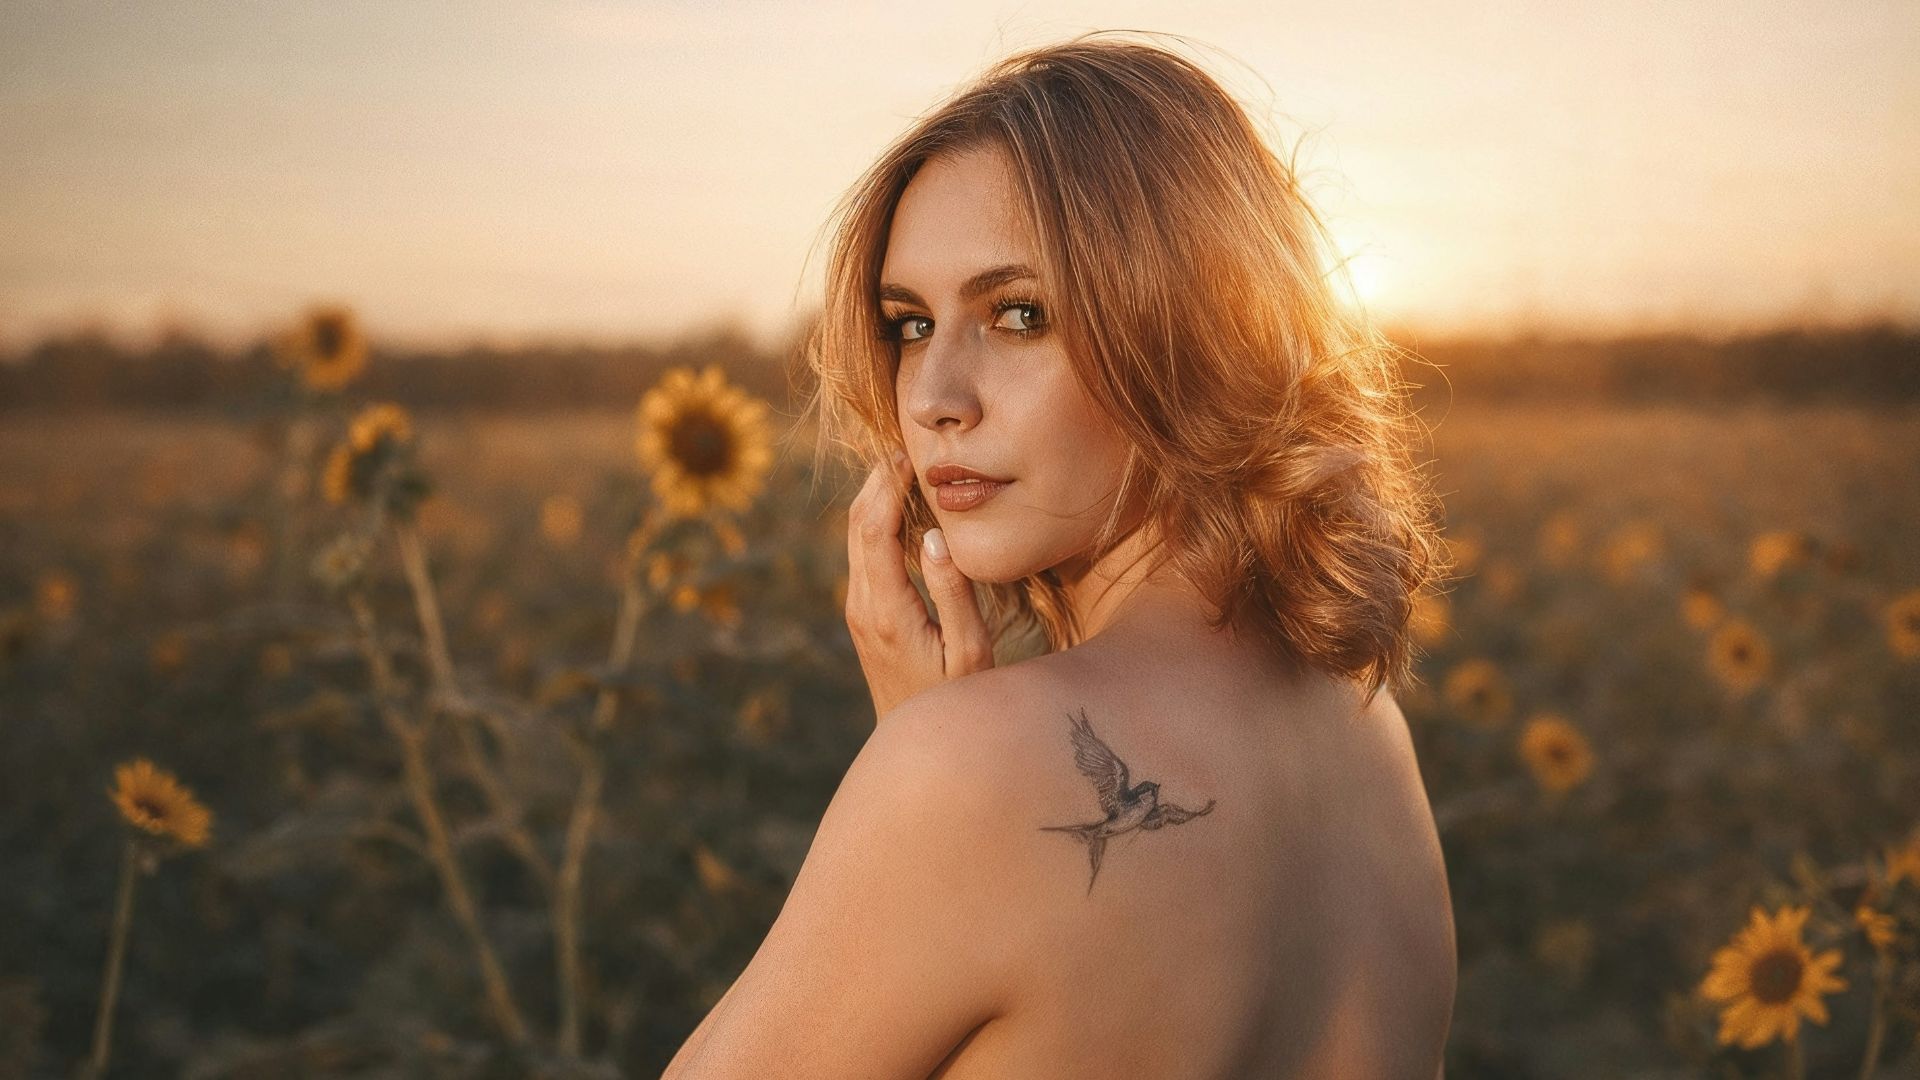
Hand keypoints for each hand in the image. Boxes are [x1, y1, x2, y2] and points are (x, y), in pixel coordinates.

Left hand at [845, 448, 994, 721]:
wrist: (922, 747)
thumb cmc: (959, 700)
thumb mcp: (970, 652)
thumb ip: (953, 592)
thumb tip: (932, 537)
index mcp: (886, 608)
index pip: (875, 526)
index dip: (889, 482)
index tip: (913, 452)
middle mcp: (861, 605)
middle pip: (857, 522)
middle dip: (879, 479)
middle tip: (910, 443)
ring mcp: (857, 610)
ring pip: (856, 535)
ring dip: (878, 497)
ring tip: (911, 464)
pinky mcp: (863, 614)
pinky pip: (865, 552)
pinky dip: (881, 520)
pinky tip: (909, 507)